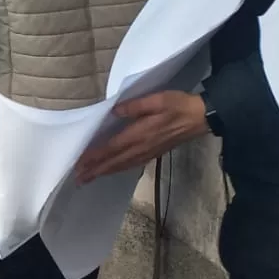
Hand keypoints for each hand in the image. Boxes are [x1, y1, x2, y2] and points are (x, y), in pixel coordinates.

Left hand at [76, 91, 208, 181]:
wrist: (201, 116)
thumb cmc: (179, 105)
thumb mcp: (158, 99)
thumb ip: (135, 105)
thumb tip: (114, 111)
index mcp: (140, 134)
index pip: (112, 148)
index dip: (95, 156)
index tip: (80, 163)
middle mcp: (142, 147)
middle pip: (115, 161)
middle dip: (96, 170)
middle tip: (78, 178)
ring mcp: (149, 152)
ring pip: (123, 165)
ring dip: (105, 172)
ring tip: (89, 177)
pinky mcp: (154, 153)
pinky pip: (132, 164)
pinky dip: (119, 169)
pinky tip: (113, 170)